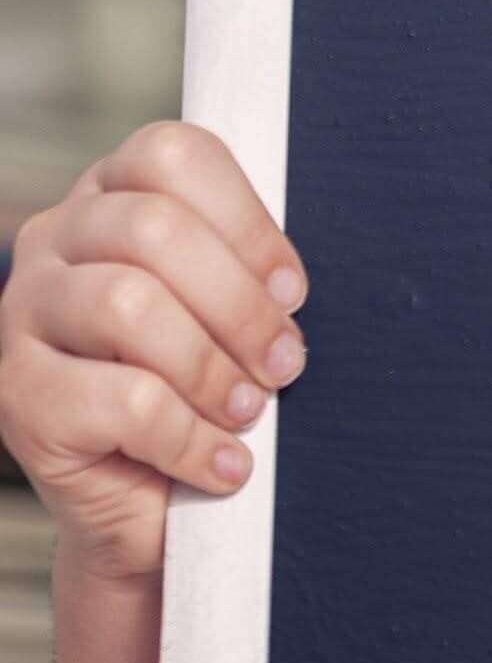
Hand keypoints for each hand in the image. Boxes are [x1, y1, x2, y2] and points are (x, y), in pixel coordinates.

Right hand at [0, 119, 308, 584]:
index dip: (246, 221)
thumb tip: (286, 288)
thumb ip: (246, 274)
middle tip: (285, 362)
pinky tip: (222, 463)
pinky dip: (190, 436)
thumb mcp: (227, 314)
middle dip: (240, 304)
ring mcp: (20, 312)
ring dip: (211, 366)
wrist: (146, 505)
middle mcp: (53, 239)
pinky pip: (120, 400)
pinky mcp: (16, 395)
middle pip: (154, 228)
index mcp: (111, 194)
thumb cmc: (200, 390)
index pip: (171, 157)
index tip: (293, 290)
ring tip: (250, 410)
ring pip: (127, 304)